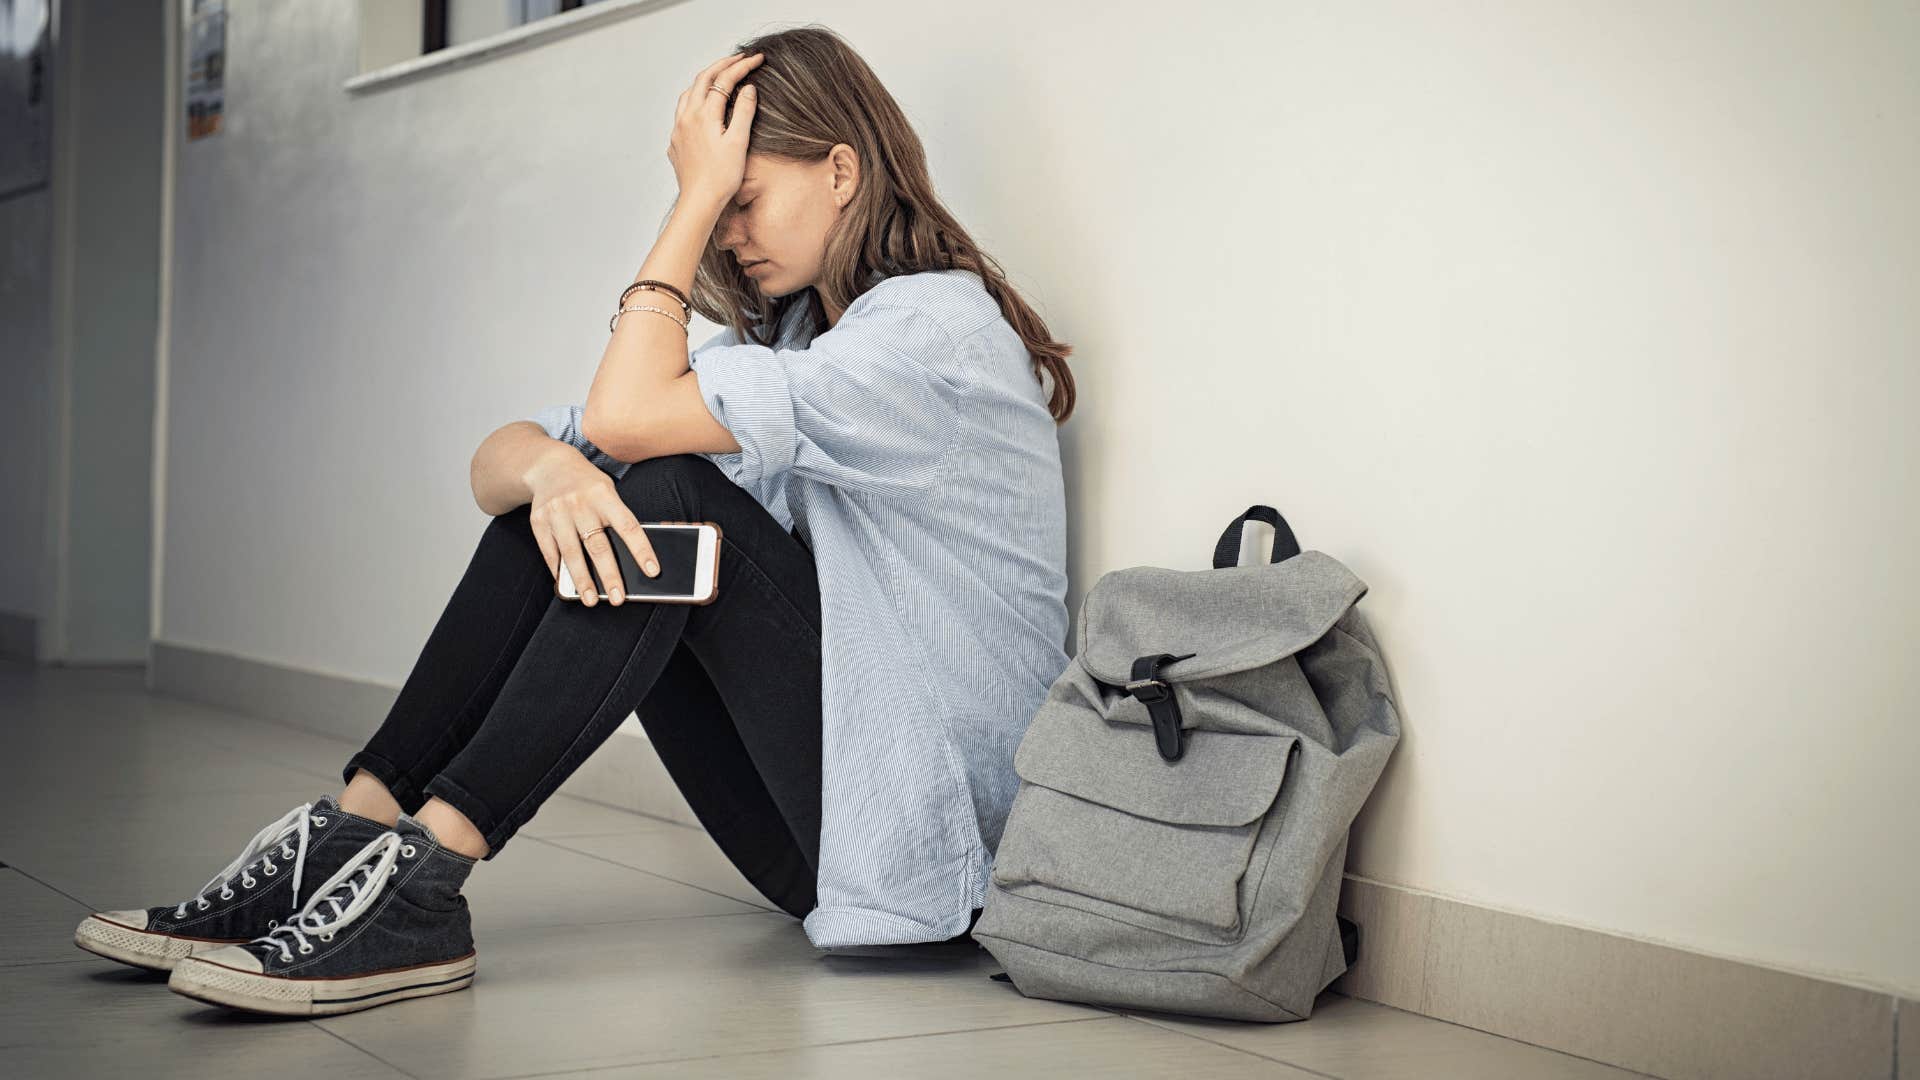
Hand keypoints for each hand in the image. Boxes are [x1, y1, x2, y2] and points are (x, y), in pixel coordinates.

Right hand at [524, 451, 658, 607]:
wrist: (549, 466)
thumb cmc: (587, 485)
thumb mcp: (607, 491)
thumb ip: (616, 519)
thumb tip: (630, 558)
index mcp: (604, 495)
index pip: (628, 526)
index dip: (642, 550)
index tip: (653, 572)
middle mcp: (580, 504)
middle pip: (597, 546)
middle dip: (609, 575)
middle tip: (618, 598)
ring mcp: (557, 512)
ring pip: (571, 553)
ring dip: (582, 580)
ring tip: (591, 600)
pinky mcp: (538, 521)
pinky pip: (549, 552)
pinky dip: (559, 571)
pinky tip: (567, 585)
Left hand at [668, 50, 763, 207]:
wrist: (700, 202)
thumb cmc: (722, 177)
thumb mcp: (739, 142)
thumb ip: (743, 111)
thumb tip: (748, 88)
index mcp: (704, 115)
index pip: (723, 80)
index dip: (741, 66)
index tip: (757, 59)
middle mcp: (687, 117)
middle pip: (702, 79)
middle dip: (721, 66)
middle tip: (740, 59)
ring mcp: (678, 129)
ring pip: (688, 93)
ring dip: (704, 80)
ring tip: (720, 77)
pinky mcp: (676, 143)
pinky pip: (682, 111)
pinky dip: (695, 100)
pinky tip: (703, 108)